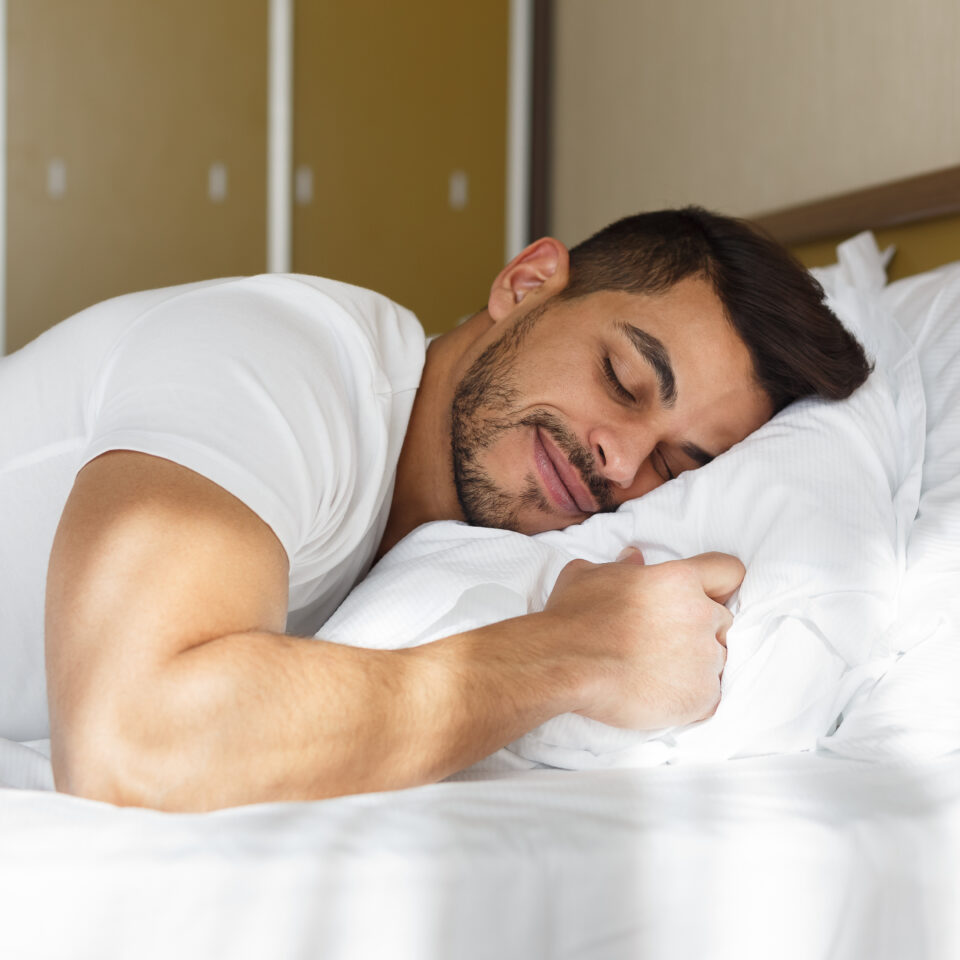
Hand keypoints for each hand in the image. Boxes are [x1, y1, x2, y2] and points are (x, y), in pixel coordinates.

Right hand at [541, 549, 741, 729]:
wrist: (563, 664)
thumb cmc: (572, 617)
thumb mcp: (589, 575)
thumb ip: (621, 566)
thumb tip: (633, 558)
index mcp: (679, 579)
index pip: (729, 572)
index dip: (719, 584)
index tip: (705, 596)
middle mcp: (700, 615)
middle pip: (723, 620)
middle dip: (700, 629)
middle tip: (666, 642)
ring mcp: (704, 658)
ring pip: (717, 660)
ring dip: (695, 665)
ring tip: (658, 673)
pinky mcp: (701, 697)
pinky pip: (711, 697)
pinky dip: (691, 698)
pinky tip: (661, 695)